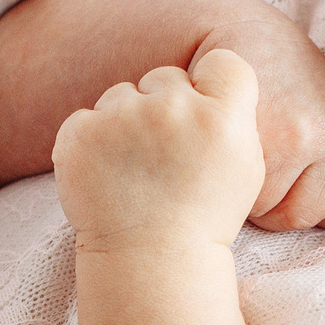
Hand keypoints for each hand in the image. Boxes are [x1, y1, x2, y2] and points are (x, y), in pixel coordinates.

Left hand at [54, 48, 265, 255]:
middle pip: (166, 76)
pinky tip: (107, 177)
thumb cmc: (202, 216)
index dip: (211, 83)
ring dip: (125, 122)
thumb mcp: (243, 167)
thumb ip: (233, 117)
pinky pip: (87, 118)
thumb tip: (210, 80)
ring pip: (122, 95)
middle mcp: (174, 110)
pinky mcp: (81, 133)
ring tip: (134, 171)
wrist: (150, 262)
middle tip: (164, 157)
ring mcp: (123, 119)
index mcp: (223, 118)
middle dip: (164, 106)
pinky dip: (92, 143)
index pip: (222, 62)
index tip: (203, 111)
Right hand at [192, 6, 324, 230]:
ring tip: (243, 147)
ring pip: (270, 214)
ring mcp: (302, 137)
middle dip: (275, 201)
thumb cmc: (276, 80)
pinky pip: (243, 199)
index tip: (294, 171)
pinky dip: (228, 184)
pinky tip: (225, 147)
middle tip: (261, 154)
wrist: (233, 32)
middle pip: (305, 218)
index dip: (316, 201)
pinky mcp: (263, 139)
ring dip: (248, 194)